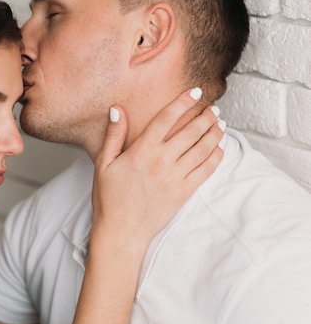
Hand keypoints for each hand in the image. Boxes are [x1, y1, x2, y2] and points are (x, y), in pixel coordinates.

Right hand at [91, 87, 223, 249]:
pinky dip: (216, 156)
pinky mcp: (183, 192)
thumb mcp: (103, 163)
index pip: (166, 119)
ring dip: (214, 133)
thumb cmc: (108, 198)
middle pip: (190, 131)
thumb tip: (117, 109)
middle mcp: (161, 161)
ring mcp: (175, 177)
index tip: (196, 92)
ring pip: (202, 148)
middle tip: (213, 108)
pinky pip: (206, 170)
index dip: (183, 102)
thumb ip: (113, 135)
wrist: (120, 231)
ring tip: (220, 124)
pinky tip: (218, 148)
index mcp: (141, 151)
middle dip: (205, 116)